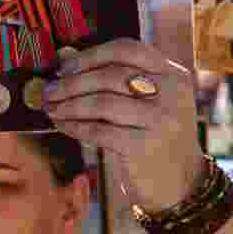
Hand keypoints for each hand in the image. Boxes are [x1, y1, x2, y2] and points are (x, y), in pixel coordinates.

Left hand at [43, 38, 202, 210]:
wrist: (182, 184)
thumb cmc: (156, 137)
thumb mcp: (146, 103)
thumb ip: (112, 77)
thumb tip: (65, 55)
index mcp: (173, 74)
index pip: (128, 49)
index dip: (92, 55)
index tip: (65, 66)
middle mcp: (171, 93)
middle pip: (111, 75)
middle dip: (73, 82)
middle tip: (49, 89)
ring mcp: (161, 120)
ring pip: (102, 102)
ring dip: (70, 105)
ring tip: (52, 108)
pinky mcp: (145, 146)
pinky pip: (100, 131)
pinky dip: (76, 126)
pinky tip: (63, 126)